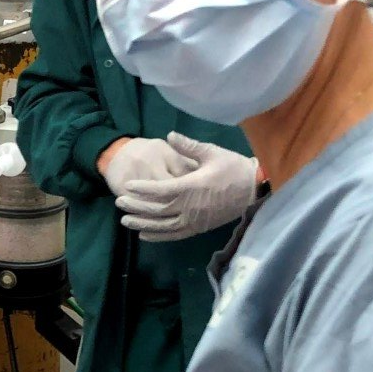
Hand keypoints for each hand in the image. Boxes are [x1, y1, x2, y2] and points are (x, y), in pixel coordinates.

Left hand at [114, 135, 258, 242]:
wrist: (254, 190)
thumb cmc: (233, 167)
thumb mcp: (212, 152)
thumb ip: (188, 146)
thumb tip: (169, 136)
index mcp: (192, 186)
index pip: (161, 190)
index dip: (143, 189)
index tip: (127, 186)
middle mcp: (190, 207)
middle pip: (158, 210)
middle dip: (137, 206)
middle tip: (119, 202)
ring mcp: (194, 220)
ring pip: (163, 226)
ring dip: (143, 223)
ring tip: (125, 220)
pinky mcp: (199, 228)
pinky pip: (175, 235)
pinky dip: (158, 236)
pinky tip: (144, 234)